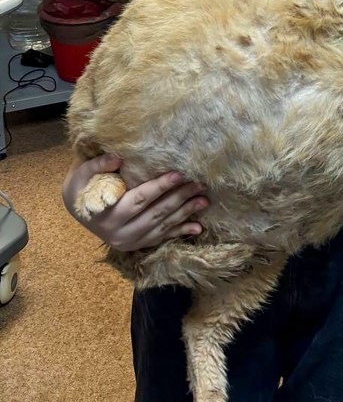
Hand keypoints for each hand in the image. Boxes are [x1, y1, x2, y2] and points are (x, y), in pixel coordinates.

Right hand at [62, 153, 208, 252]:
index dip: (160, 186)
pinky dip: (180, 232)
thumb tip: (118, 157)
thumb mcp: (80, 175)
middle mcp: (120, 232)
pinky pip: (161, 239)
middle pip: (156, 213)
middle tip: (200, 183)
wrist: (77, 211)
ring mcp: (129, 241)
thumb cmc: (81, 188)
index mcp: (108, 214)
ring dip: (185, 213)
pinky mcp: (137, 245)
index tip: (179, 173)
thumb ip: (97, 165)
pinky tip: (197, 228)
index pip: (140, 198)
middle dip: (180, 197)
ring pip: (162, 226)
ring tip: (204, 200)